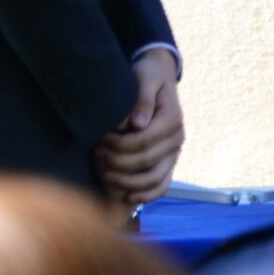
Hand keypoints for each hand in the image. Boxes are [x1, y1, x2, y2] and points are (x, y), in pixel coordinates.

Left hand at [95, 50, 184, 206]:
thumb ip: (142, 99)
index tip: (99, 139)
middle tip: (96, 153)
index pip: (143, 142)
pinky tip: (128, 197)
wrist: (158, 78)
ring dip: (127, 181)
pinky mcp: (168, 161)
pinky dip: (147, 195)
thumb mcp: (145, 78)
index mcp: (172, 120)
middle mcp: (177, 139)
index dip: (119, 145)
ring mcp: (174, 153)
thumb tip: (137, 124)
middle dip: (117, 161)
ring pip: (154, 178)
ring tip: (105, 173)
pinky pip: (162, 185)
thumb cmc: (147, 77)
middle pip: (145, 161)